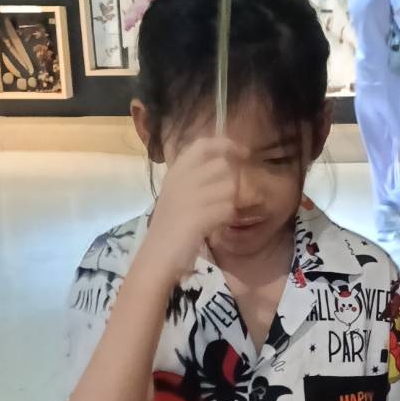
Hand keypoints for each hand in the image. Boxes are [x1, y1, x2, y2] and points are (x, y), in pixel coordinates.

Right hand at [141, 136, 244, 282]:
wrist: (157, 256)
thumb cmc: (169, 227)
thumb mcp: (177, 194)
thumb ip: (196, 177)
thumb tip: (225, 162)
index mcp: (175, 172)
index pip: (203, 145)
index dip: (226, 144)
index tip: (242, 152)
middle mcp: (181, 179)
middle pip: (223, 166)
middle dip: (231, 182)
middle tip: (223, 199)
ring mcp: (189, 197)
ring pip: (229, 187)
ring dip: (229, 202)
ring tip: (216, 215)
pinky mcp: (198, 216)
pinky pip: (228, 208)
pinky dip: (226, 218)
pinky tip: (215, 226)